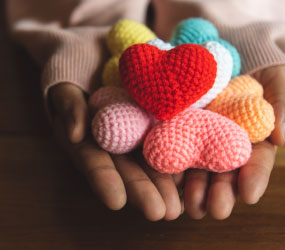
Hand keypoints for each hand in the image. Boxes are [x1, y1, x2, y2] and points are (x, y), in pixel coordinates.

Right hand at [49, 83, 183, 220]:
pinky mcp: (153, 125)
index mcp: (89, 140)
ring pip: (149, 162)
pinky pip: (165, 142)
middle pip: (128, 169)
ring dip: (164, 185)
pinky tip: (189, 178)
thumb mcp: (65, 88)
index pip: (95, 161)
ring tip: (178, 207)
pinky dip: (176, 160)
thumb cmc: (75, 75)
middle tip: (160, 212)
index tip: (116, 200)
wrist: (96, 62)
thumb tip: (76, 134)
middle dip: (143, 191)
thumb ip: (69, 107)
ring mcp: (135, 136)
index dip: (104, 180)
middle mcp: (114, 144)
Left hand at [183, 65, 284, 219]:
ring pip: (197, 166)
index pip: (255, 161)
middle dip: (220, 192)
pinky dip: (171, 164)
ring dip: (194, 188)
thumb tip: (280, 136)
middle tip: (215, 210)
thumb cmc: (254, 60)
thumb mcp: (274, 76)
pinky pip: (173, 145)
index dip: (254, 177)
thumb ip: (281, 103)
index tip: (249, 194)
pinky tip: (168, 180)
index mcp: (249, 136)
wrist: (221, 43)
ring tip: (190, 205)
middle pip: (223, 171)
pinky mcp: (176, 126)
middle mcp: (222, 141)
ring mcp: (198, 135)